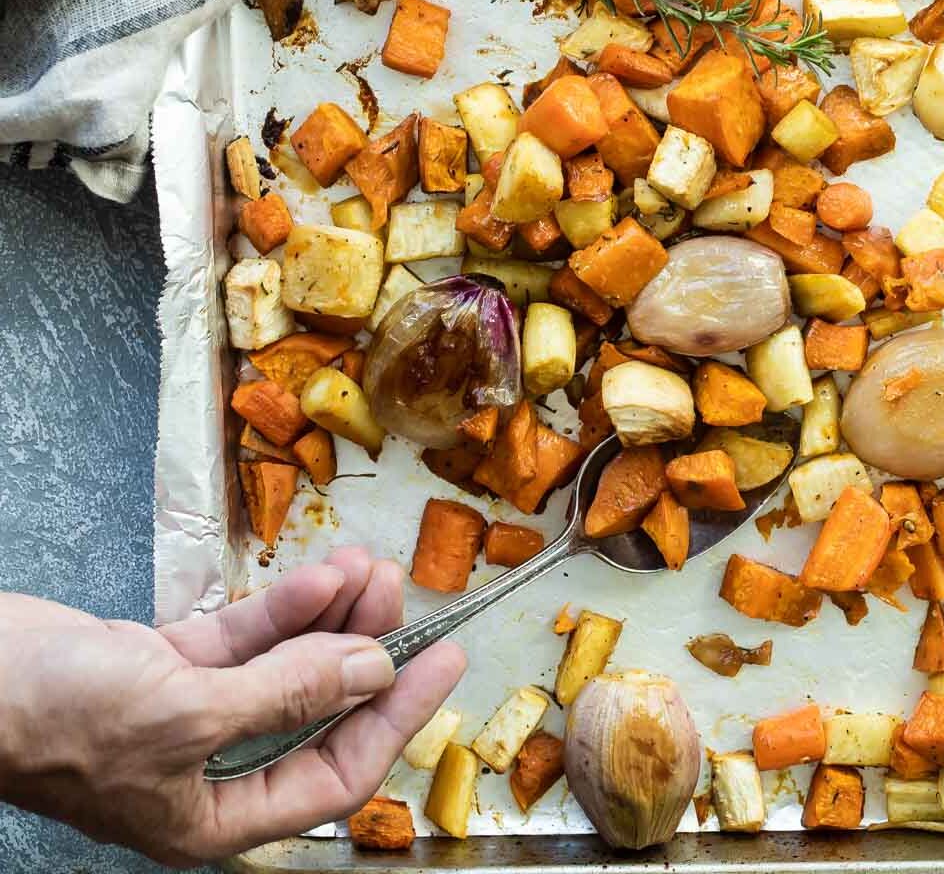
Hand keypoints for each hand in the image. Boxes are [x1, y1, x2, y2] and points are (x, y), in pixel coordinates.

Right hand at [0, 548, 464, 866]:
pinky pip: (240, 636)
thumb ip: (290, 691)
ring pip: (283, 664)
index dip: (396, 719)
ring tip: (370, 569)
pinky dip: (281, 606)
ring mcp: (184, 713)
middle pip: (317, 711)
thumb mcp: (191, 712)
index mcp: (214, 817)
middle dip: (366, 651)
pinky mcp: (160, 664)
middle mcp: (207, 769)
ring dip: (329, 617)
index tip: (445, 663)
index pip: (336, 773)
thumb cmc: (56, 722)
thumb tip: (373, 671)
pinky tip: (322, 575)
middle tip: (409, 596)